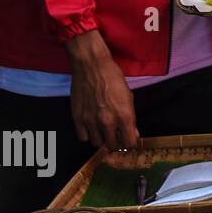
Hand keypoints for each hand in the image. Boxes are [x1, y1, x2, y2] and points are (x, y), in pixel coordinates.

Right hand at [65, 31, 138, 149]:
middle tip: (116, 135)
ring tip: (103, 130)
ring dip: (101, 139)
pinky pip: (83, 137)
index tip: (128, 139)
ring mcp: (91, 122)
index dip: (130, 143)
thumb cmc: (113, 78)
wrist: (91, 66)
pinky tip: (91, 126)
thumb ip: (130, 118)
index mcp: (124, 116)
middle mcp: (108, 122)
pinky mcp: (77, 119)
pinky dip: (87, 134)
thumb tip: (133, 134)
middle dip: (116, 142)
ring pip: (97, 143)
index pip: (129, 143)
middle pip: (112, 145)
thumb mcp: (128, 97)